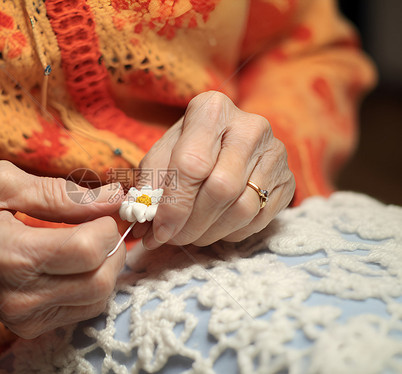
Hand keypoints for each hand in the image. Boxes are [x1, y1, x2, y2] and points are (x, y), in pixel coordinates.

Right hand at [0, 160, 124, 338]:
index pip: (88, 249)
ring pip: (96, 299)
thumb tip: (112, 196)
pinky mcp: (24, 326)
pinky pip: (80, 310)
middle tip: (101, 222)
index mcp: (11, 253)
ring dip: (105, 266)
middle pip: (100, 281)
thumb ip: (60, 192)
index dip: (108, 223)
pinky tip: (73, 261)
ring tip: (88, 239)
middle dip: (113, 246)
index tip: (105, 205)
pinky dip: (89, 283)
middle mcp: (19, 295)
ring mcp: (21, 316)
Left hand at [136, 91, 294, 247]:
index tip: (159, 231)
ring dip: (210, 232)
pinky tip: (215, 226)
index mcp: (211, 110)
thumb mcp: (163, 155)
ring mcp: (275, 153)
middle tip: (172, 238)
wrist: (230, 141)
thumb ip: (150, 184)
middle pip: (221, 189)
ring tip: (190, 234)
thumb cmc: (190, 147)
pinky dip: (231, 232)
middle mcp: (250, 127)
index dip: (174, 205)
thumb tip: (141, 225)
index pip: (192, 164)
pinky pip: (259, 219)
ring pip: (243, 208)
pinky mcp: (288, 179)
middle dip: (191, 224)